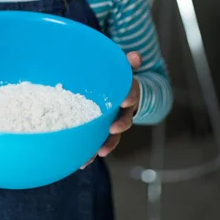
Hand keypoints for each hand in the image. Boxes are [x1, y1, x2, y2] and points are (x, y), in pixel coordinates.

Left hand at [81, 51, 141, 169]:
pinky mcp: (102, 133)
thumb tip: (136, 56)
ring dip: (106, 145)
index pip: (132, 95)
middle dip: (119, 126)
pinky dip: (92, 153)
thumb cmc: (117, 80)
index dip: (129, 98)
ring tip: (97, 153)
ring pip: (112, 137)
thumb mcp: (121, 69)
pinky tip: (82, 163)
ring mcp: (113, 124)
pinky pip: (98, 144)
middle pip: (124, 120)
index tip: (124, 100)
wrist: (119, 94)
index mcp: (128, 94)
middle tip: (112, 129)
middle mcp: (123, 111)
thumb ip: (127, 63)